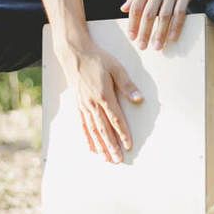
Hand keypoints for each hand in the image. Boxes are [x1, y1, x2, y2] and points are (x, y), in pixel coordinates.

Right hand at [54, 40, 142, 162]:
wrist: (74, 53)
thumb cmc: (97, 59)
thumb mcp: (116, 68)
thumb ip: (127, 85)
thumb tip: (138, 99)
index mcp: (103, 95)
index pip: (116, 119)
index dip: (123, 134)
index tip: (128, 146)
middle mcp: (92, 103)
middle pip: (104, 129)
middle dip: (111, 146)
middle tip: (118, 160)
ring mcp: (83, 105)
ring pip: (93, 130)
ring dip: (100, 146)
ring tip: (106, 159)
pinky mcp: (78, 105)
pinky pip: (82, 125)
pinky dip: (87, 138)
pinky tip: (91, 148)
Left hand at [121, 0, 205, 50]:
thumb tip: (123, 8)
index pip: (136, 7)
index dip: (133, 23)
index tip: (131, 36)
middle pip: (148, 14)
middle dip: (145, 32)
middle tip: (142, 46)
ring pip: (164, 16)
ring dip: (160, 33)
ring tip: (157, 47)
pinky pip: (180, 13)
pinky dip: (176, 27)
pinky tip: (173, 38)